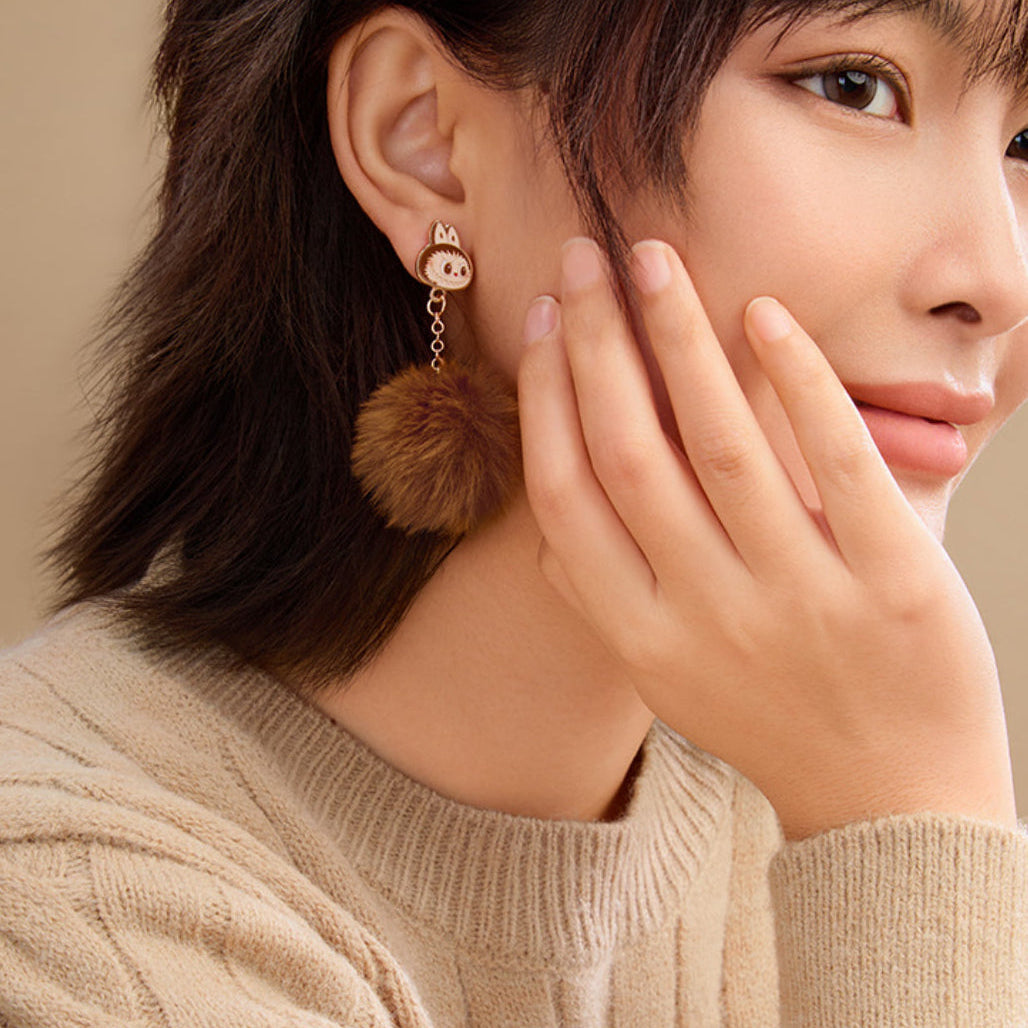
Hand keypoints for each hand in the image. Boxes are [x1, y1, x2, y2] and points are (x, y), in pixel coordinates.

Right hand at [517, 238, 1016, 838]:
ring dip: (679, 340)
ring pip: (721, 445)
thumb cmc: (767, 717)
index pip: (566, 494)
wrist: (889, 801)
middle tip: (585, 256)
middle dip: (597, 343)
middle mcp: (705, 613)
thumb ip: (602, 595)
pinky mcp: (891, 584)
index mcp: (638, 634)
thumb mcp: (661, 674)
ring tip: (655, 261)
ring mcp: (799, 599)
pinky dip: (796, 384)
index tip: (542, 322)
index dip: (545, 397)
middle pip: (628, 453)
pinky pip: (836, 465)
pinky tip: (763, 318)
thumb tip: (549, 507)